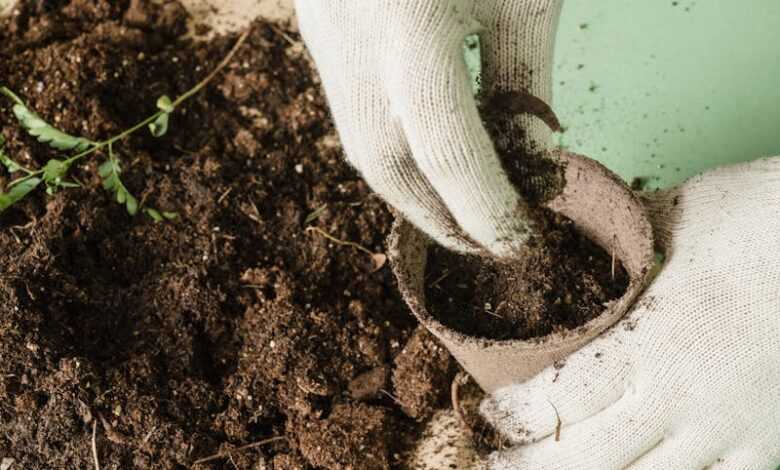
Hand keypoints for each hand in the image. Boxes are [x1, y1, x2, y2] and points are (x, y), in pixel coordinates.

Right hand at [295, 0, 561, 256]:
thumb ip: (524, 79)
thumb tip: (531, 166)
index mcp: (415, 25)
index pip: (446, 150)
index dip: (483, 209)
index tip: (516, 243)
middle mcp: (353, 39)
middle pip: (386, 165)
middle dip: (435, 218)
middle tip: (481, 244)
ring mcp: (324, 34)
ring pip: (358, 141)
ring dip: (408, 190)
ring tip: (455, 209)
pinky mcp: (316, 27)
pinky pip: (348, 106)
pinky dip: (389, 145)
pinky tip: (423, 153)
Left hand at [479, 157, 779, 468]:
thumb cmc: (764, 221)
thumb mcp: (677, 218)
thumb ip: (617, 243)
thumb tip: (567, 237)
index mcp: (649, 344)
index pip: (557, 400)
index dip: (514, 416)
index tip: (490, 415)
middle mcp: (682, 402)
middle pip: (585, 460)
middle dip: (533, 467)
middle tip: (499, 465)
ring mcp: (727, 434)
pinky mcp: (766, 447)